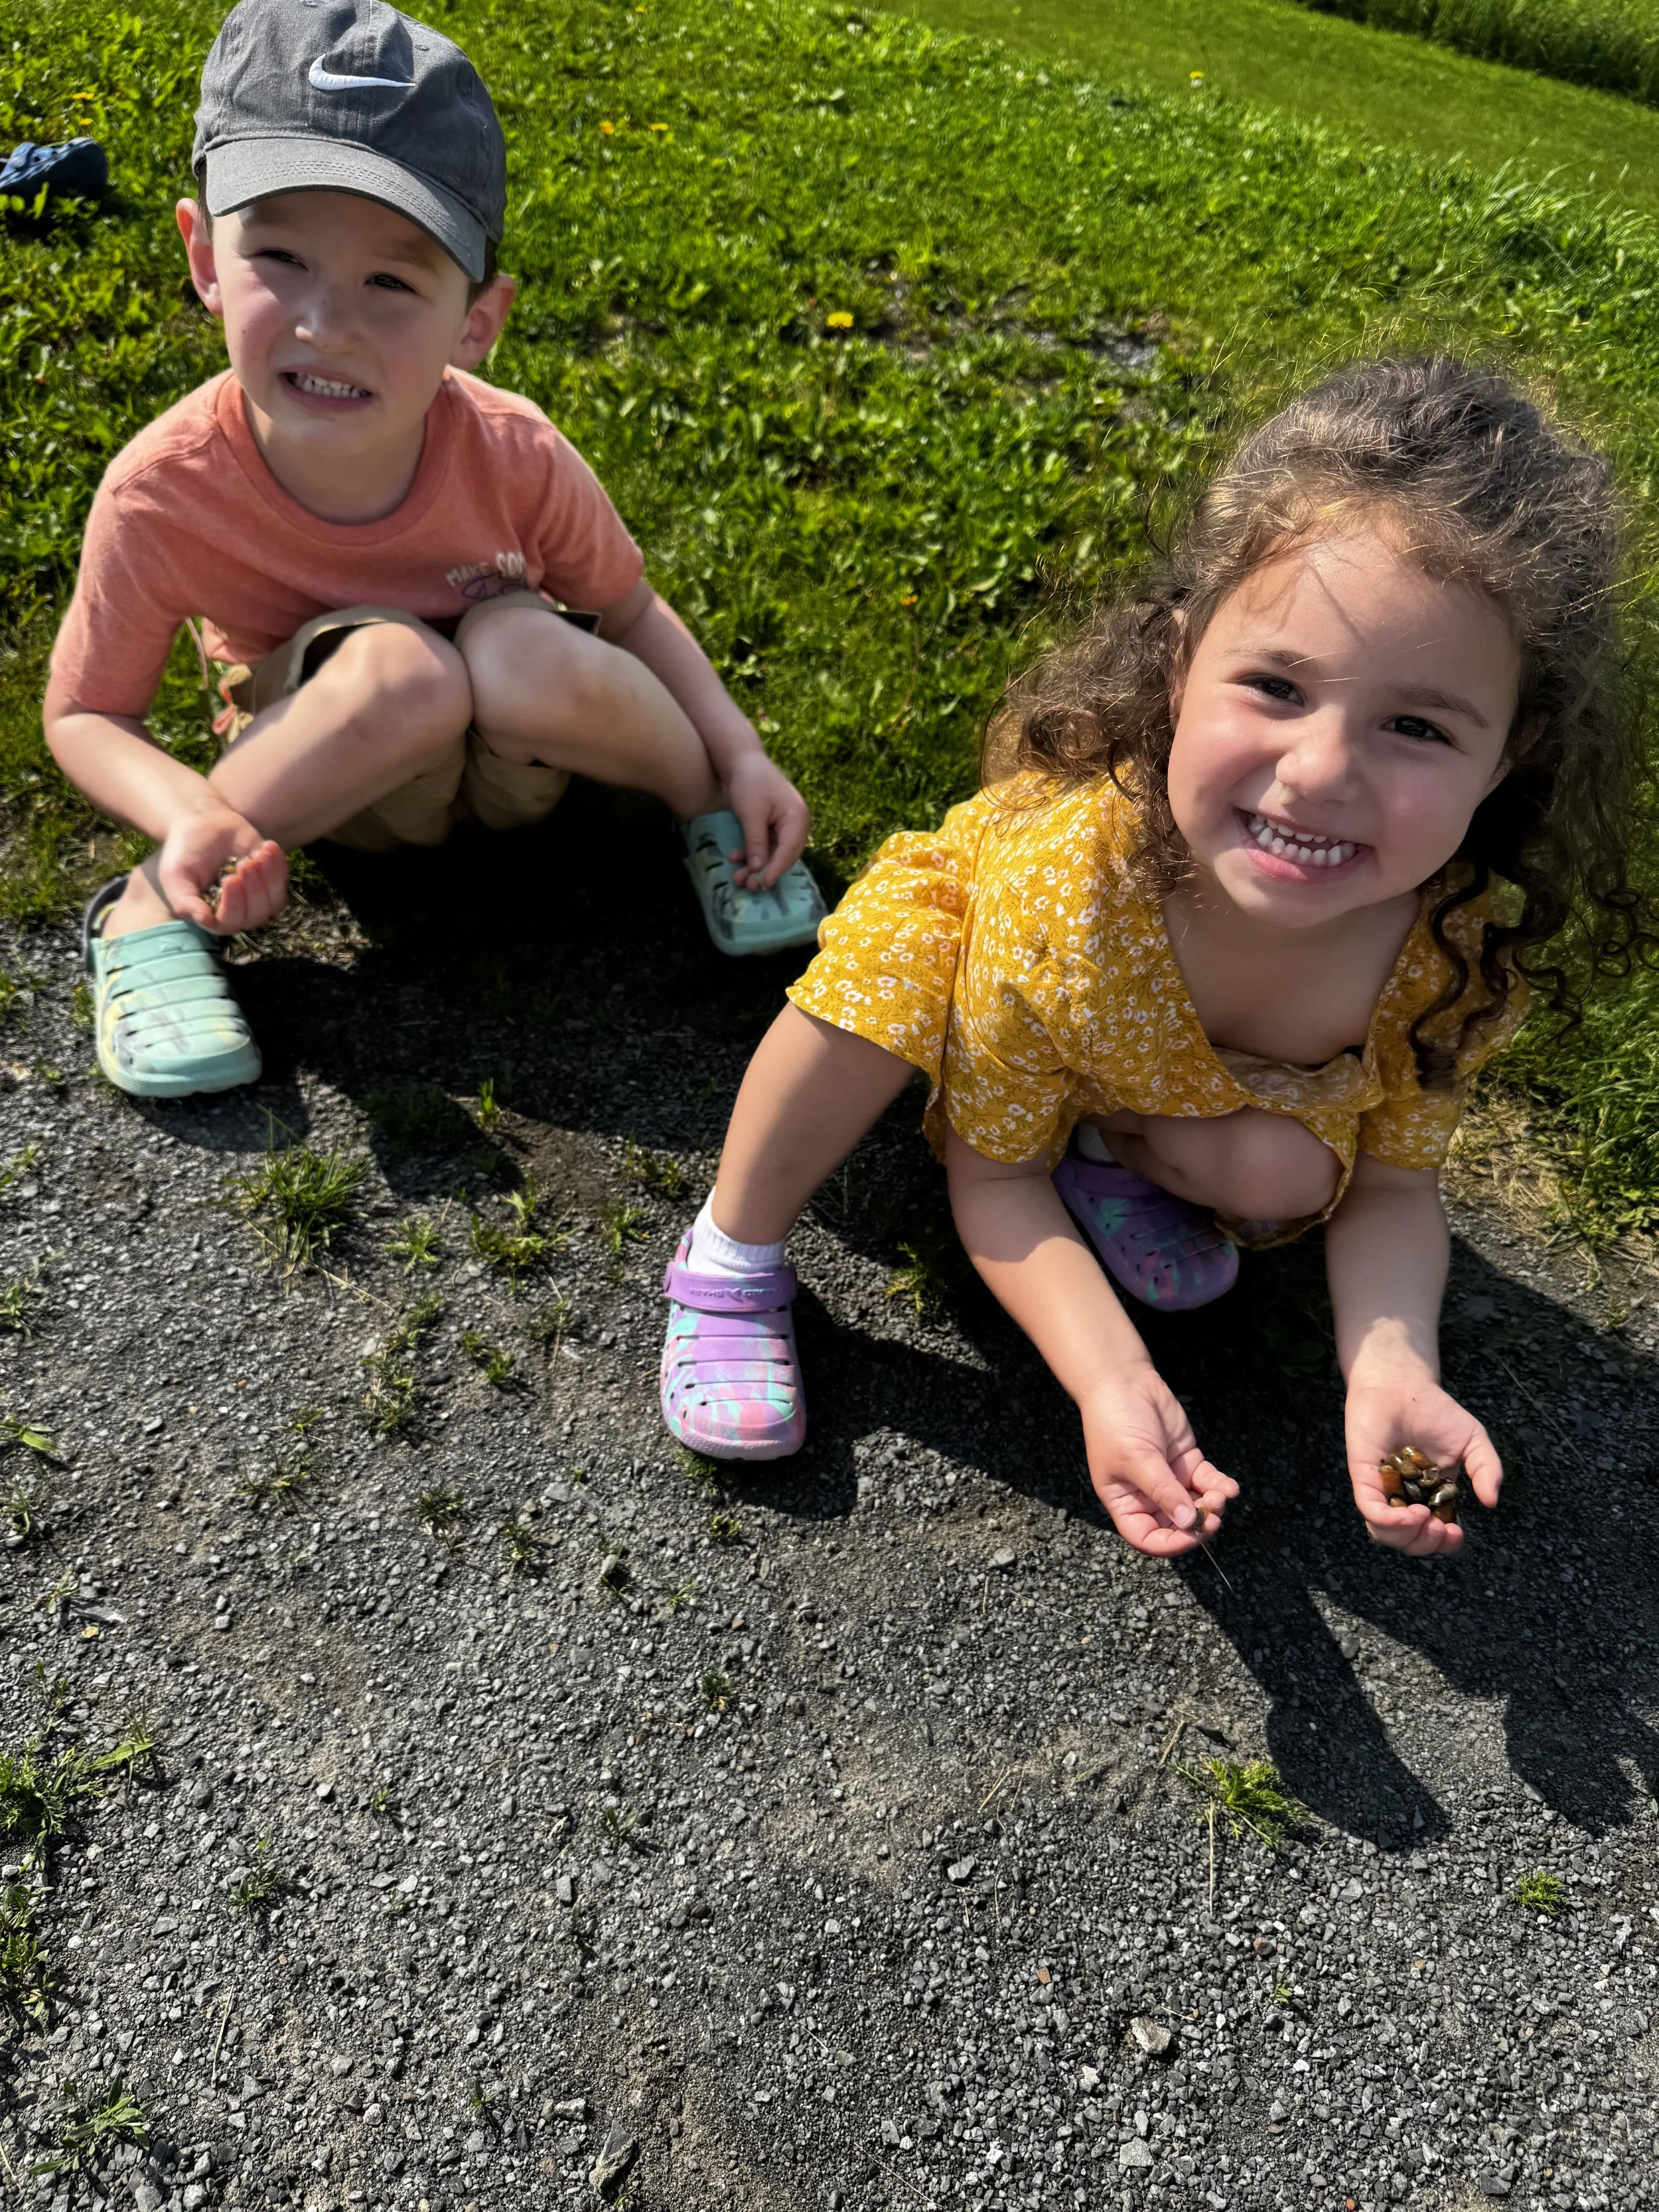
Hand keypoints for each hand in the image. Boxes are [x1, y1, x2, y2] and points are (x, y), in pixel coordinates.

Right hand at [155, 806, 287, 935]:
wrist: (200, 823)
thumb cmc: (184, 852)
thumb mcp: (174, 876)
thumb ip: (185, 902)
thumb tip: (206, 921)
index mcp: (213, 914)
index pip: (230, 923)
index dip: (234, 905)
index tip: (230, 879)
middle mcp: (238, 910)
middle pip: (256, 915)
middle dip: (254, 891)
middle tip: (244, 864)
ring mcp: (257, 895)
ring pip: (275, 902)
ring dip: (269, 880)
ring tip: (255, 856)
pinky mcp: (271, 877)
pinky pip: (283, 880)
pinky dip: (278, 865)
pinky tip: (265, 847)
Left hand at [723, 749, 810, 889]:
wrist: (742, 761)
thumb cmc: (749, 782)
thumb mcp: (751, 814)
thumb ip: (756, 843)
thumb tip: (759, 871)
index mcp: (797, 818)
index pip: (789, 851)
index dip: (776, 870)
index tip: (762, 884)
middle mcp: (796, 823)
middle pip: (784, 855)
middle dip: (764, 871)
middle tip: (747, 886)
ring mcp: (786, 825)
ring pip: (773, 853)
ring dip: (755, 865)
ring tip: (737, 877)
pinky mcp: (774, 825)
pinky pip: (766, 845)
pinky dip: (752, 853)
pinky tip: (736, 857)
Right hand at [1079, 1365, 1238, 1557]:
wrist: (1124, 1382)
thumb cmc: (1116, 1422)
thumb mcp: (1137, 1460)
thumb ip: (1164, 1492)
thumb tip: (1187, 1523)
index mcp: (1125, 1501)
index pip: (1147, 1537)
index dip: (1169, 1544)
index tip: (1190, 1535)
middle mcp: (1147, 1494)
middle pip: (1176, 1525)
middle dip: (1197, 1524)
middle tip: (1213, 1515)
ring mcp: (1169, 1478)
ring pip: (1195, 1505)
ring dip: (1211, 1506)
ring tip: (1220, 1495)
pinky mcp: (1186, 1460)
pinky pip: (1206, 1481)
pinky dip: (1220, 1486)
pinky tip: (1231, 1488)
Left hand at [1345, 1361, 1500, 1555]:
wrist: (1402, 1384)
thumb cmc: (1435, 1411)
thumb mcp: (1474, 1441)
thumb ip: (1487, 1469)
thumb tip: (1491, 1502)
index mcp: (1431, 1496)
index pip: (1434, 1533)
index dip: (1444, 1544)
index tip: (1456, 1534)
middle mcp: (1405, 1498)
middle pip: (1409, 1541)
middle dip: (1428, 1544)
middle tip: (1440, 1528)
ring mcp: (1382, 1489)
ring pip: (1386, 1534)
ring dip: (1408, 1538)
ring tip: (1423, 1519)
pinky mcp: (1363, 1478)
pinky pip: (1370, 1510)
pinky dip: (1388, 1521)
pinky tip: (1408, 1514)